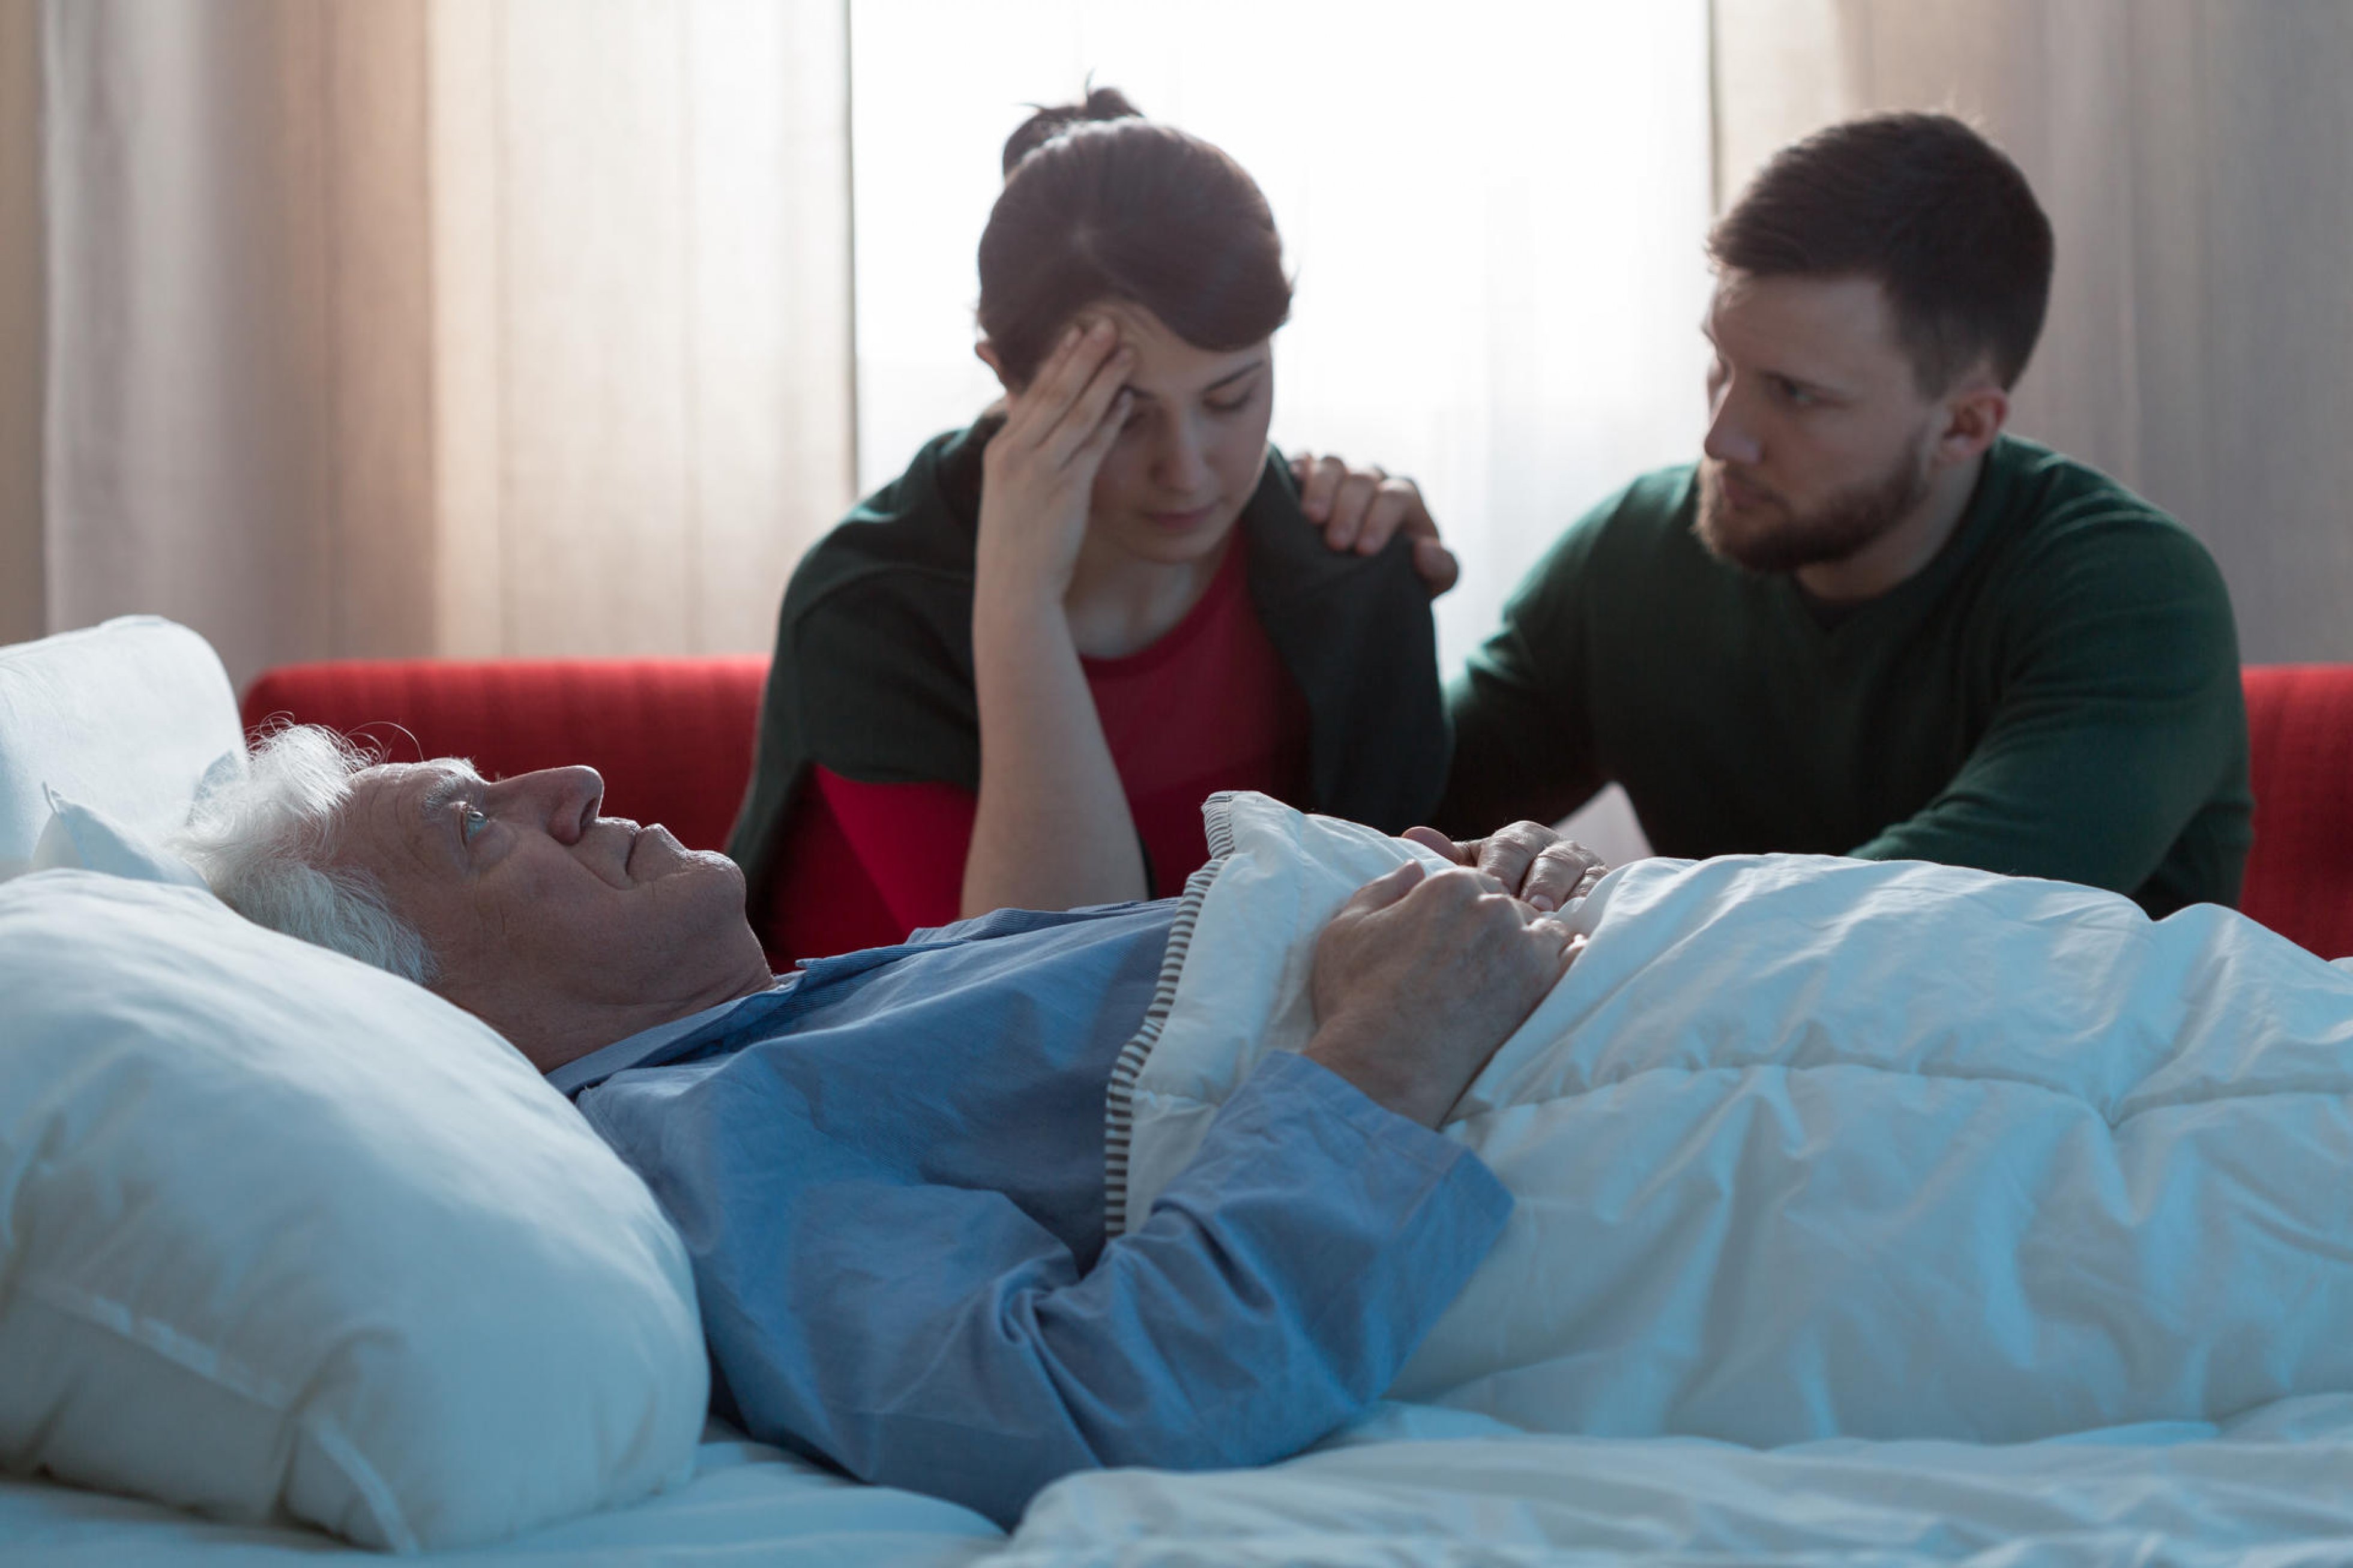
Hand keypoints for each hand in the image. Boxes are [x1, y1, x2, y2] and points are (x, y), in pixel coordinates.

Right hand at [976, 318, 1133, 604]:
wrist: (1014, 590)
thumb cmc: (1017, 546)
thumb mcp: (1011, 494)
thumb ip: (1024, 456)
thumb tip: (1035, 429)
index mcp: (1001, 450)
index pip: (1030, 393)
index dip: (1055, 360)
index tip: (1074, 331)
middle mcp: (1015, 453)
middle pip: (1053, 392)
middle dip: (1081, 354)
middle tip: (1105, 321)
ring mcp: (1039, 470)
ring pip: (1075, 411)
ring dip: (1103, 377)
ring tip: (1126, 349)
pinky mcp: (1064, 490)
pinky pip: (1092, 445)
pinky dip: (1111, 419)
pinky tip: (1128, 398)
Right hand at [1289, 451, 1459, 596]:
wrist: (1366, 580)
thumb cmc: (1402, 577)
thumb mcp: (1431, 582)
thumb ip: (1442, 569)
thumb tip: (1424, 550)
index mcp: (1403, 498)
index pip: (1395, 497)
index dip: (1381, 519)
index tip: (1364, 551)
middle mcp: (1372, 480)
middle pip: (1361, 479)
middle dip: (1348, 509)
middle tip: (1335, 543)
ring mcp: (1340, 475)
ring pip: (1331, 464)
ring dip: (1320, 488)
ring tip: (1309, 518)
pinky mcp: (1310, 477)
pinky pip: (1303, 462)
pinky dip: (1296, 469)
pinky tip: (1289, 485)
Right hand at [1304, 861, 1581, 1127]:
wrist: (1386, 1064)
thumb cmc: (1357, 998)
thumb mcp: (1347, 928)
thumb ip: (1383, 888)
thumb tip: (1415, 867)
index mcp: (1449, 885)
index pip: (1473, 883)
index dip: (1462, 913)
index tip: (1451, 942)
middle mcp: (1492, 906)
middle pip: (1509, 906)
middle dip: (1495, 930)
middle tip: (1474, 968)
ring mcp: (1521, 945)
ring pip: (1542, 932)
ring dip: (1528, 950)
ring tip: (1502, 983)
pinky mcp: (1542, 985)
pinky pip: (1570, 961)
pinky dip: (1559, 970)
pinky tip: (1535, 989)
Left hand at [1402, 822, 1606, 913]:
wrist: (1537, 923)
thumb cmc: (1495, 899)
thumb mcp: (1471, 877)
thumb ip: (1447, 861)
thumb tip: (1413, 834)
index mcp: (1517, 841)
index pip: (1509, 848)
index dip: (1499, 869)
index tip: (1488, 889)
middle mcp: (1552, 849)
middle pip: (1547, 859)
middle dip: (1537, 882)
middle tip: (1527, 905)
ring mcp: (1583, 869)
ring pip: (1579, 876)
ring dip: (1565, 895)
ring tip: (1551, 915)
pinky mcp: (1606, 891)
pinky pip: (1603, 896)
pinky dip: (1593, 908)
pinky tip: (1579, 927)